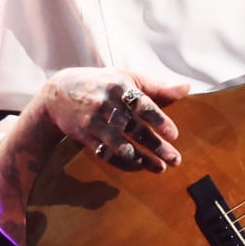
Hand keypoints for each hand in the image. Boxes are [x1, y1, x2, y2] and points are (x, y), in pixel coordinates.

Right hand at [38, 67, 188, 170]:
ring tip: (160, 168)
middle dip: (156, 146)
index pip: (141, 104)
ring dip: (141, 159)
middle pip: (134, 128)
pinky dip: (122, 162)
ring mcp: (94, 122)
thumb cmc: (102, 83)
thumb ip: (156, 86)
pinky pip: (105, 153)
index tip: (173, 134)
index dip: (158, 120)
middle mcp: (106, 104)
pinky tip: (138, 167)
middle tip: (175, 159)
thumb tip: (186, 88)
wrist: (58, 94)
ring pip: (120, 144)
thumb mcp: (126, 77)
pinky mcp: (84, 136)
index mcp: (119, 86)